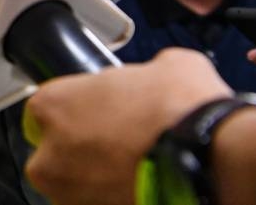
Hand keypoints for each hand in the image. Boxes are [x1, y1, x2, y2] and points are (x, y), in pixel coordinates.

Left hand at [22, 48, 231, 204]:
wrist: (211, 160)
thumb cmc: (182, 110)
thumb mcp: (167, 65)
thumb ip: (144, 73)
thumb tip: (158, 76)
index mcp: (53, 104)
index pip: (44, 108)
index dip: (75, 110)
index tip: (96, 114)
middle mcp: (50, 154)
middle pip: (53, 153)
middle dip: (81, 151)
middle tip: (119, 146)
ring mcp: (70, 195)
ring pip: (74, 186)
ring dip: (97, 180)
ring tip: (136, 169)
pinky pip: (98, 203)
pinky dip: (115, 198)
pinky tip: (142, 187)